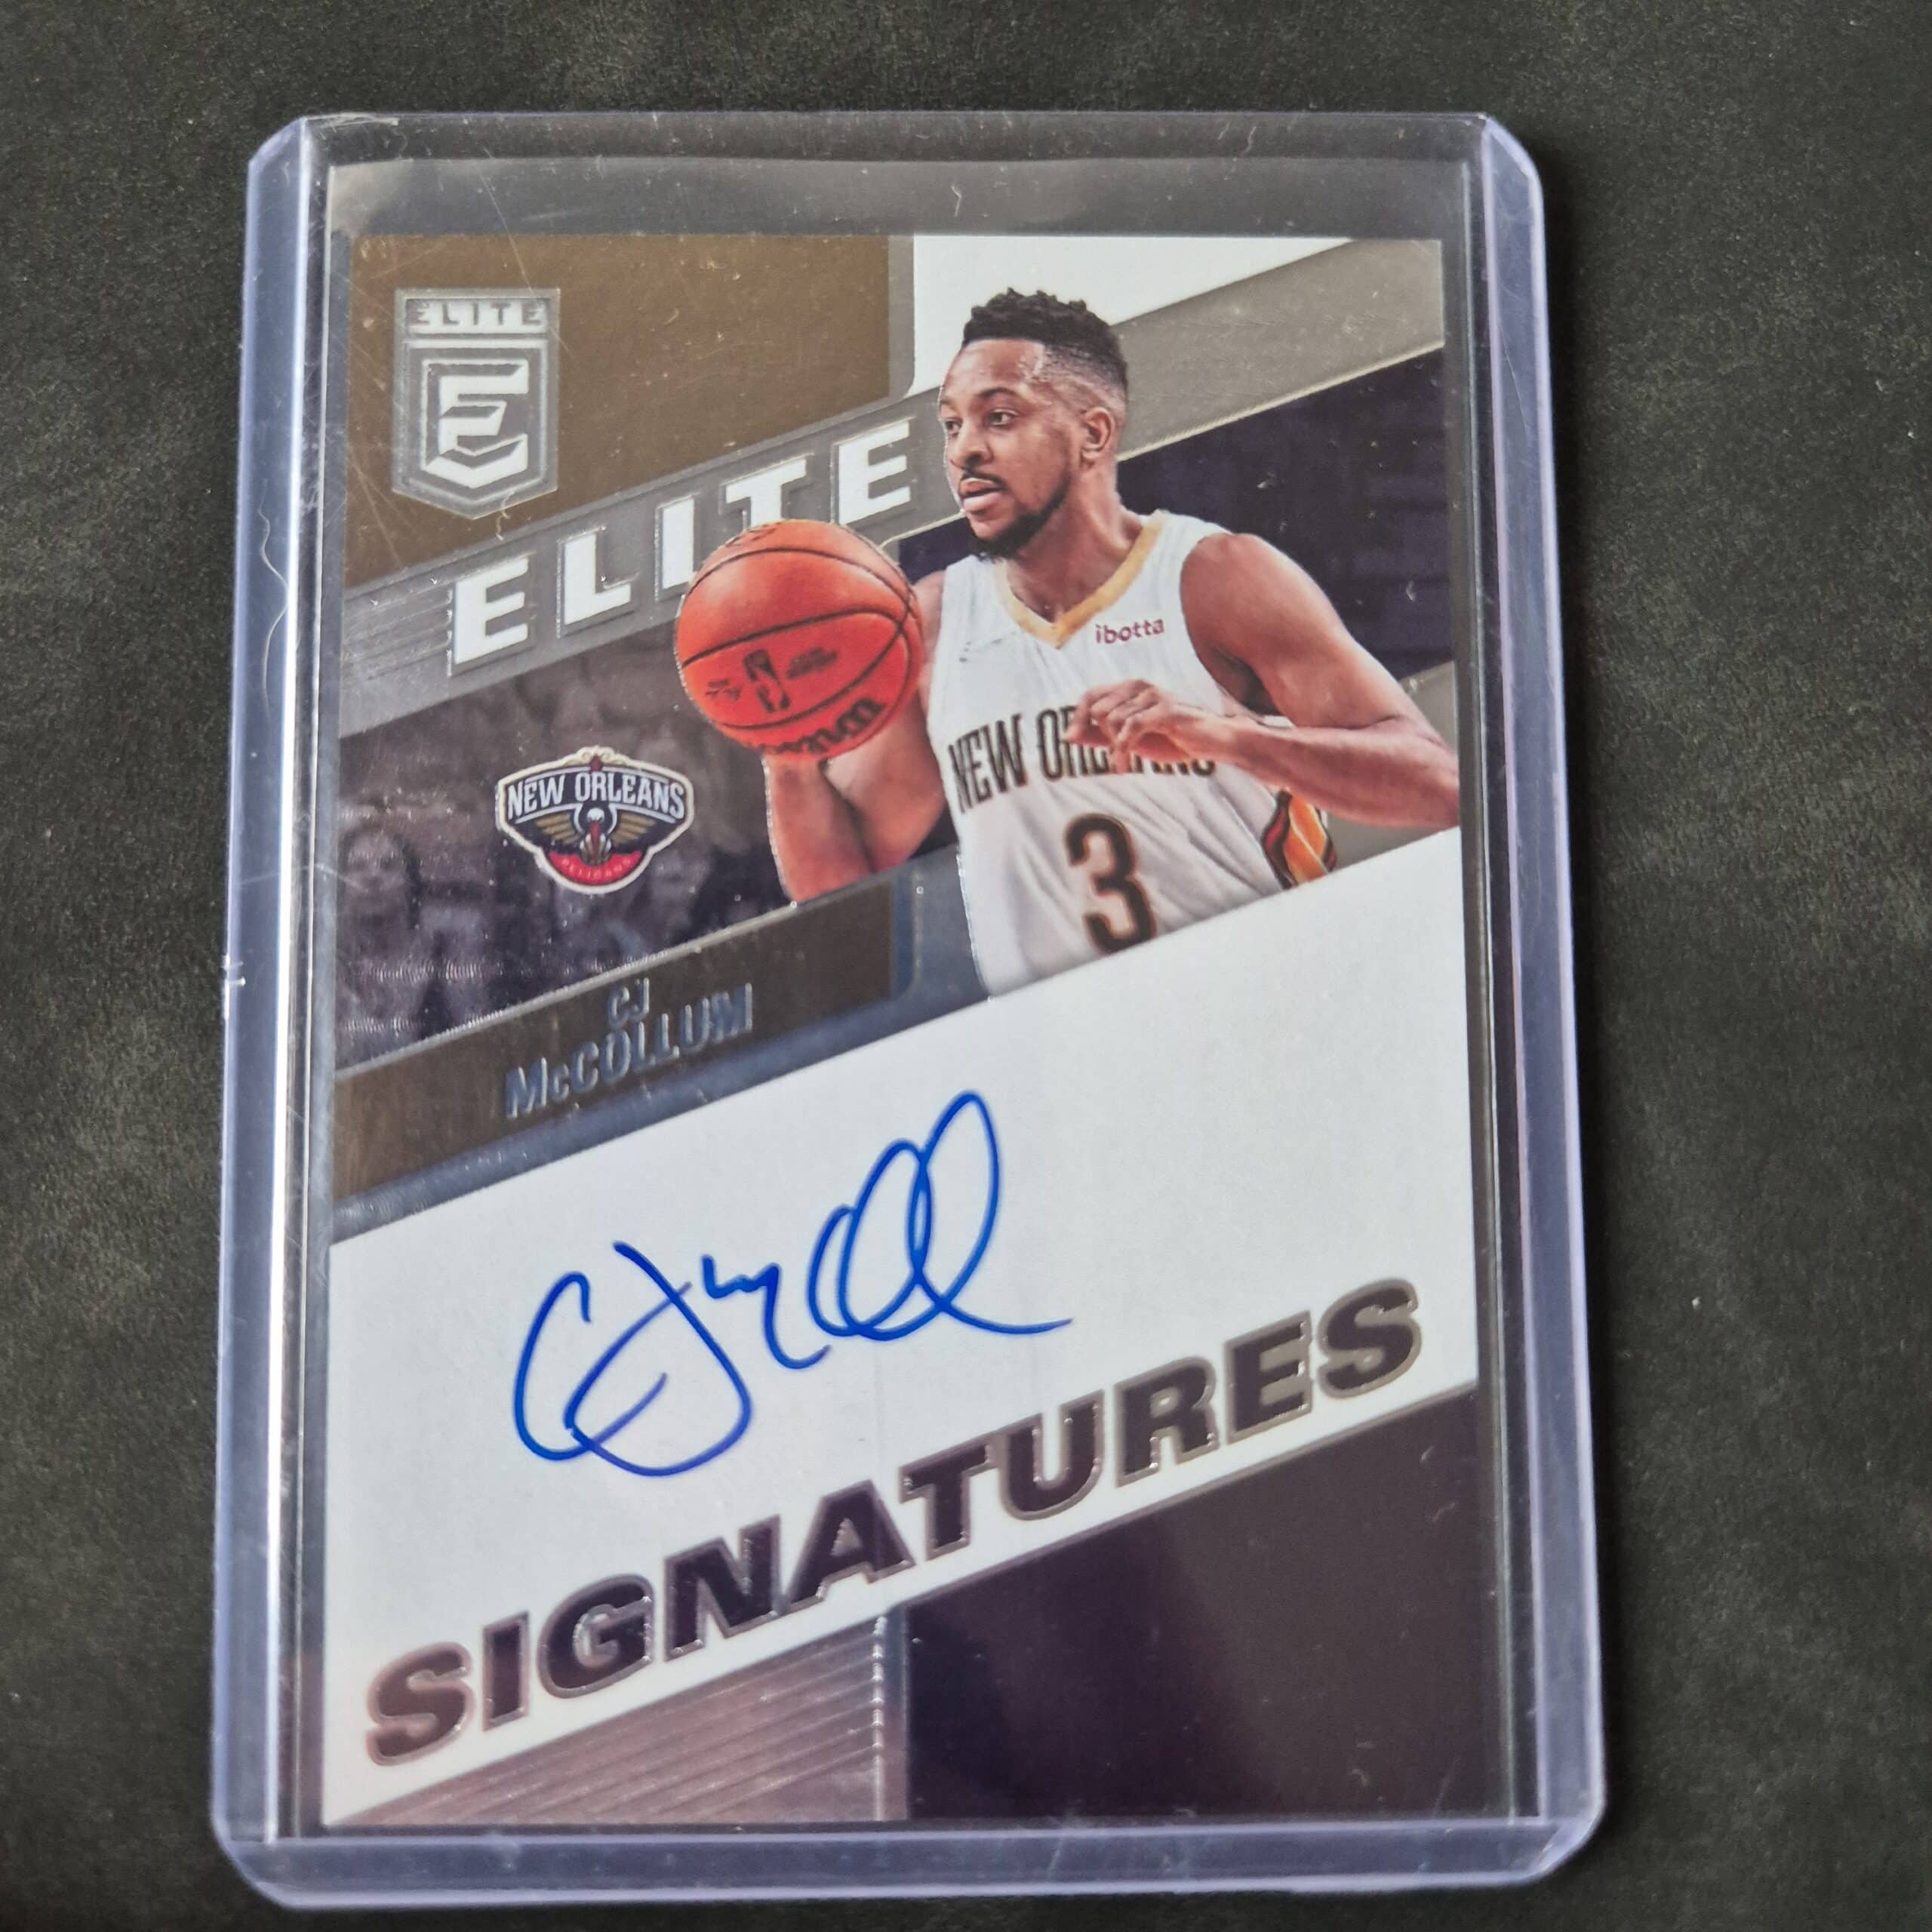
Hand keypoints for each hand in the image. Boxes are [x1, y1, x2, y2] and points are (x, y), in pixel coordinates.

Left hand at [1066, 679, 1228, 772]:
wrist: (1210, 743)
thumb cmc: (1172, 739)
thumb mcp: (1131, 739)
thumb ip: (1102, 736)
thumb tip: (1072, 736)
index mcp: (1129, 689)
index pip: (1090, 695)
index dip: (1077, 717)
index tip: (1070, 739)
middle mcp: (1139, 686)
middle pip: (1098, 710)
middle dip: (1102, 736)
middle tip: (1117, 751)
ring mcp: (1152, 696)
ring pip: (1113, 720)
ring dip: (1113, 747)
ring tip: (1123, 761)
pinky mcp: (1165, 710)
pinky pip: (1130, 728)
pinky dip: (1121, 750)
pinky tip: (1122, 766)